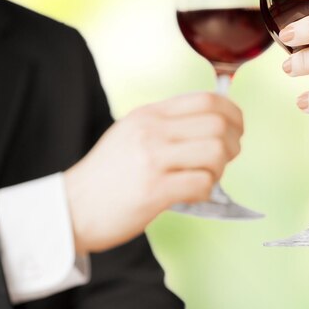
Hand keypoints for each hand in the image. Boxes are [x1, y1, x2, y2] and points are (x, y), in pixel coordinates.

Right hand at [65, 92, 242, 253]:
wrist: (71, 208)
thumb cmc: (108, 175)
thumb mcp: (133, 133)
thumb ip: (169, 124)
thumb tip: (216, 123)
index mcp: (150, 114)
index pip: (207, 99)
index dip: (233, 113)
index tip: (236, 129)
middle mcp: (152, 131)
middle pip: (218, 125)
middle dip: (233, 144)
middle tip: (225, 159)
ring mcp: (153, 159)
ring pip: (215, 152)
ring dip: (220, 169)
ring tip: (206, 178)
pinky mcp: (154, 190)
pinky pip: (202, 184)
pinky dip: (206, 191)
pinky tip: (193, 194)